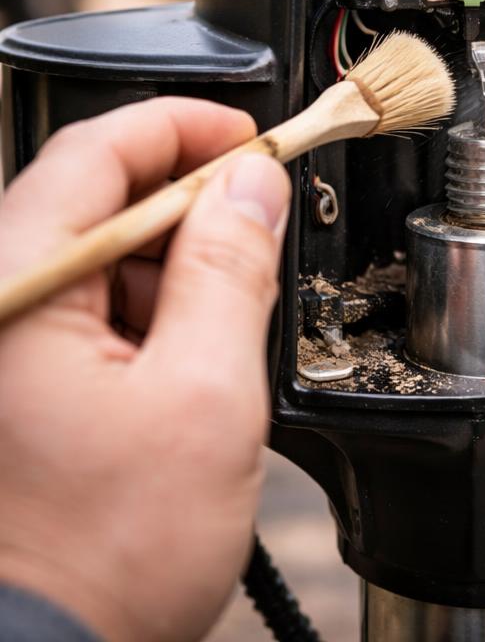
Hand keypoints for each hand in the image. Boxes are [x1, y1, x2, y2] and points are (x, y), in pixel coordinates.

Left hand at [0, 98, 290, 640]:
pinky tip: (187, 360)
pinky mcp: (23, 378)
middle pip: (98, 199)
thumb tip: (252, 185)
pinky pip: (93, 308)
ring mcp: (6, 342)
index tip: (248, 136)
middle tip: (259, 224)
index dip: (185, 127)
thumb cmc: (105, 556)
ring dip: (177, 266)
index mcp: (20, 292)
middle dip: (192, 203)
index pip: (95, 153)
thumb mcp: (204, 395)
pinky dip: (153, 311)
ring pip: (102, 256)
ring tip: (223, 328)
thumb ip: (231, 270)